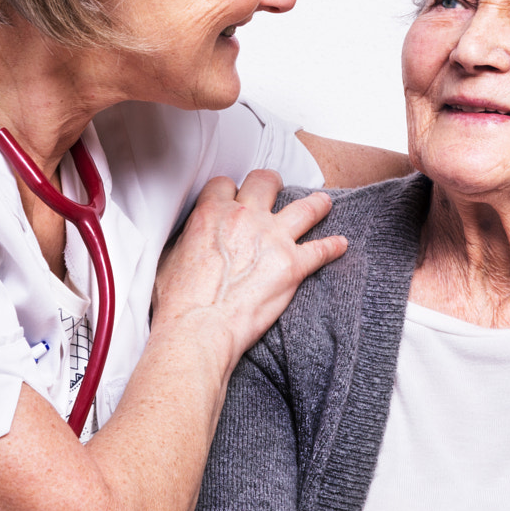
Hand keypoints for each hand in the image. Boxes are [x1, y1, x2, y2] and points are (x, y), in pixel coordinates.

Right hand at [155, 170, 346, 357]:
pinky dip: (333, 247)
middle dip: (271, 182)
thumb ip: (184, 241)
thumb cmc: (178, 302)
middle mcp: (245, 218)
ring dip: (316, 204)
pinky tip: (341, 245)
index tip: (234, 196)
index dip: (230, 190)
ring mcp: (272, 239)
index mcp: (211, 213)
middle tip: (276, 186)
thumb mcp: (168, 259)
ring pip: (304, 208)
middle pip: (265, 182)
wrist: (199, 329)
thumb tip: (187, 242)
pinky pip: (321, 250)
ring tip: (324, 202)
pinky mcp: (293, 265)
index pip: (225, 184)